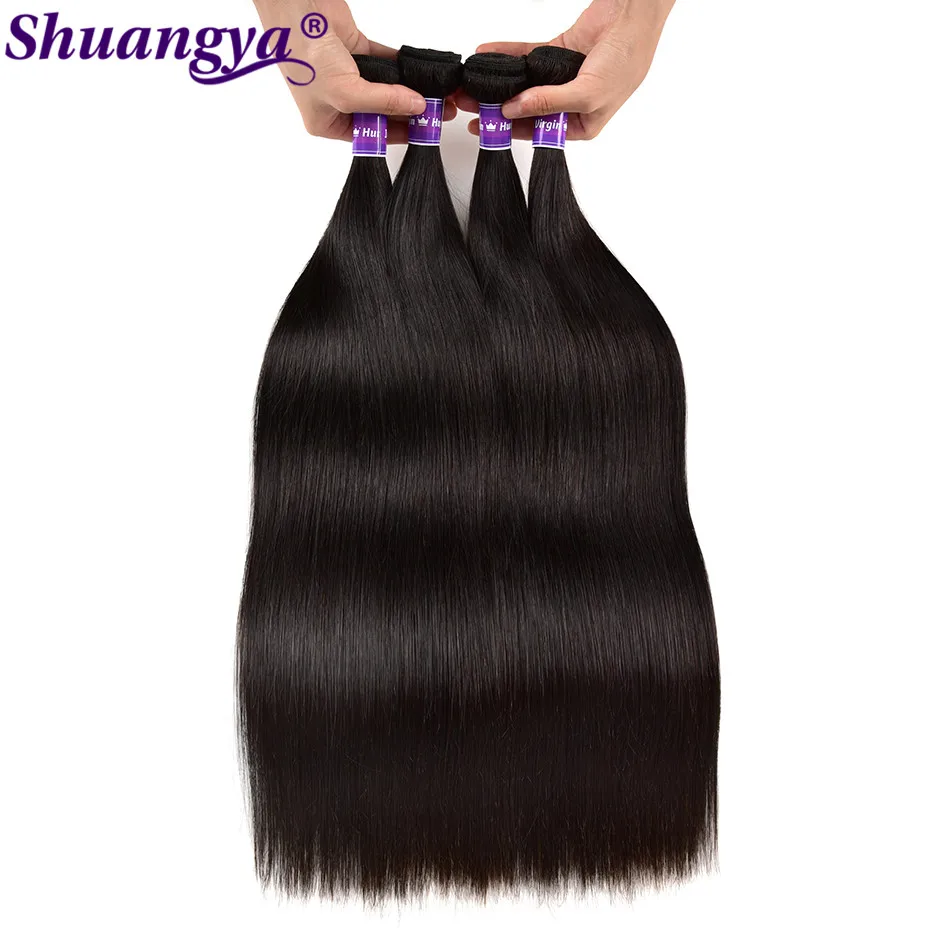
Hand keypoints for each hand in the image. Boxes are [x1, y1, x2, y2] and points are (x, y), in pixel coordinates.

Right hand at [252, 0, 457, 141]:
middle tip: (436, 114)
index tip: (424, 133)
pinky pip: (386, 63)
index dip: (398, 135)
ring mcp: (348, 76)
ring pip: (386, 88)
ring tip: (435, 96)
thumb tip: (416, 106)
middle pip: (381, 112)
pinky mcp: (357, 51)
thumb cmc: (303, 55)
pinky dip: (403, 68)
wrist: (295, 7)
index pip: (371, 135)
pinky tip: (421, 73)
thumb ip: (384, 101)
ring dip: (409, 90)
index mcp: (328, 122)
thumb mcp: (346, 91)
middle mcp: (338, 101)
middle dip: (408, 113)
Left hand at [457, 0, 675, 139]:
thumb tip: (514, 109)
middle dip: (499, 107)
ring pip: (525, 83)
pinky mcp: (557, 52)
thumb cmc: (627, 59)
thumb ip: (549, 102)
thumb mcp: (588, 93)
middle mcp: (571, 104)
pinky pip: (527, 56)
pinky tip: (487, 55)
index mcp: (583, 124)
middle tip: (472, 106)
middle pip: (528, 108)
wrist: (635, 12)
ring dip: (500, 82)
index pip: (541, 132)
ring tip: (473, 84)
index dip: (513, 130)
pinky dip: (507, 55)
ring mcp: (562, 78)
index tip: (487, 127)